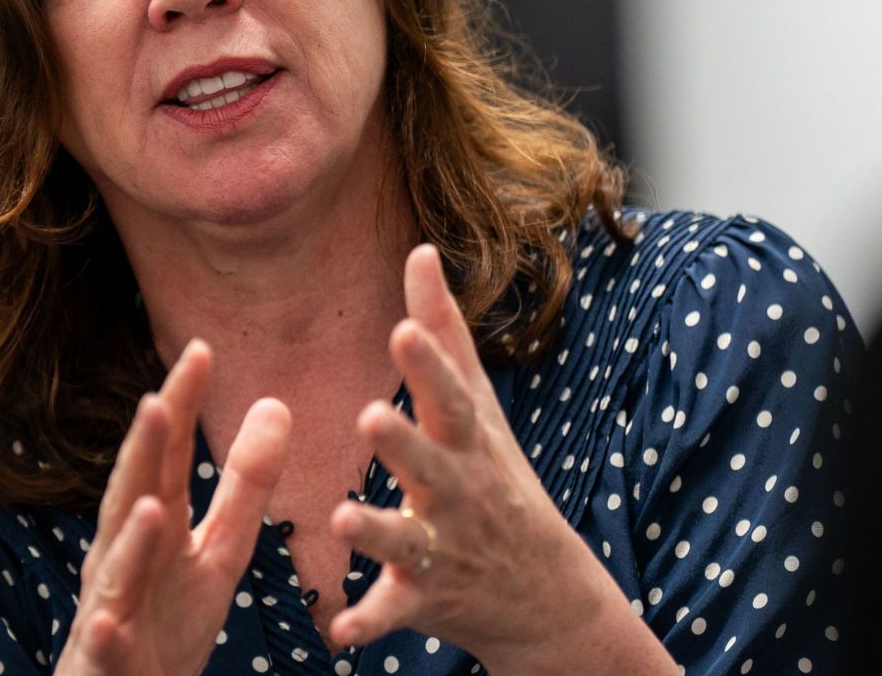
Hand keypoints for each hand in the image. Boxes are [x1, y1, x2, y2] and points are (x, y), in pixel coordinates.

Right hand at [57, 340, 290, 675]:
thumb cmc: (167, 623)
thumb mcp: (220, 551)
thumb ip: (246, 484)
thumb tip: (275, 403)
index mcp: (152, 527)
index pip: (167, 457)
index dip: (180, 407)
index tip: (201, 350)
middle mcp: (122, 558)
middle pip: (133, 498)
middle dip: (142, 455)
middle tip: (157, 400)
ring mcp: (109, 610)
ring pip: (117, 572)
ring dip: (131, 541)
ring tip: (151, 506)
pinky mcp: (106, 661)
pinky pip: (106, 647)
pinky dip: (106, 632)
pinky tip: (108, 619)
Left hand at [326, 245, 674, 675]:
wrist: (545, 593)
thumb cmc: (497, 477)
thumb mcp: (477, 406)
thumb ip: (442, 331)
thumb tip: (420, 248)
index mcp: (466, 441)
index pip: (449, 397)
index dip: (428, 364)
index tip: (402, 329)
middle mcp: (458, 492)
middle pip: (430, 464)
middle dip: (403, 444)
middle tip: (369, 417)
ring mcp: (443, 547)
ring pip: (405, 539)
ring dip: (377, 531)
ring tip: (343, 519)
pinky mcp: (423, 599)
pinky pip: (392, 613)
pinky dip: (367, 623)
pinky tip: (337, 633)